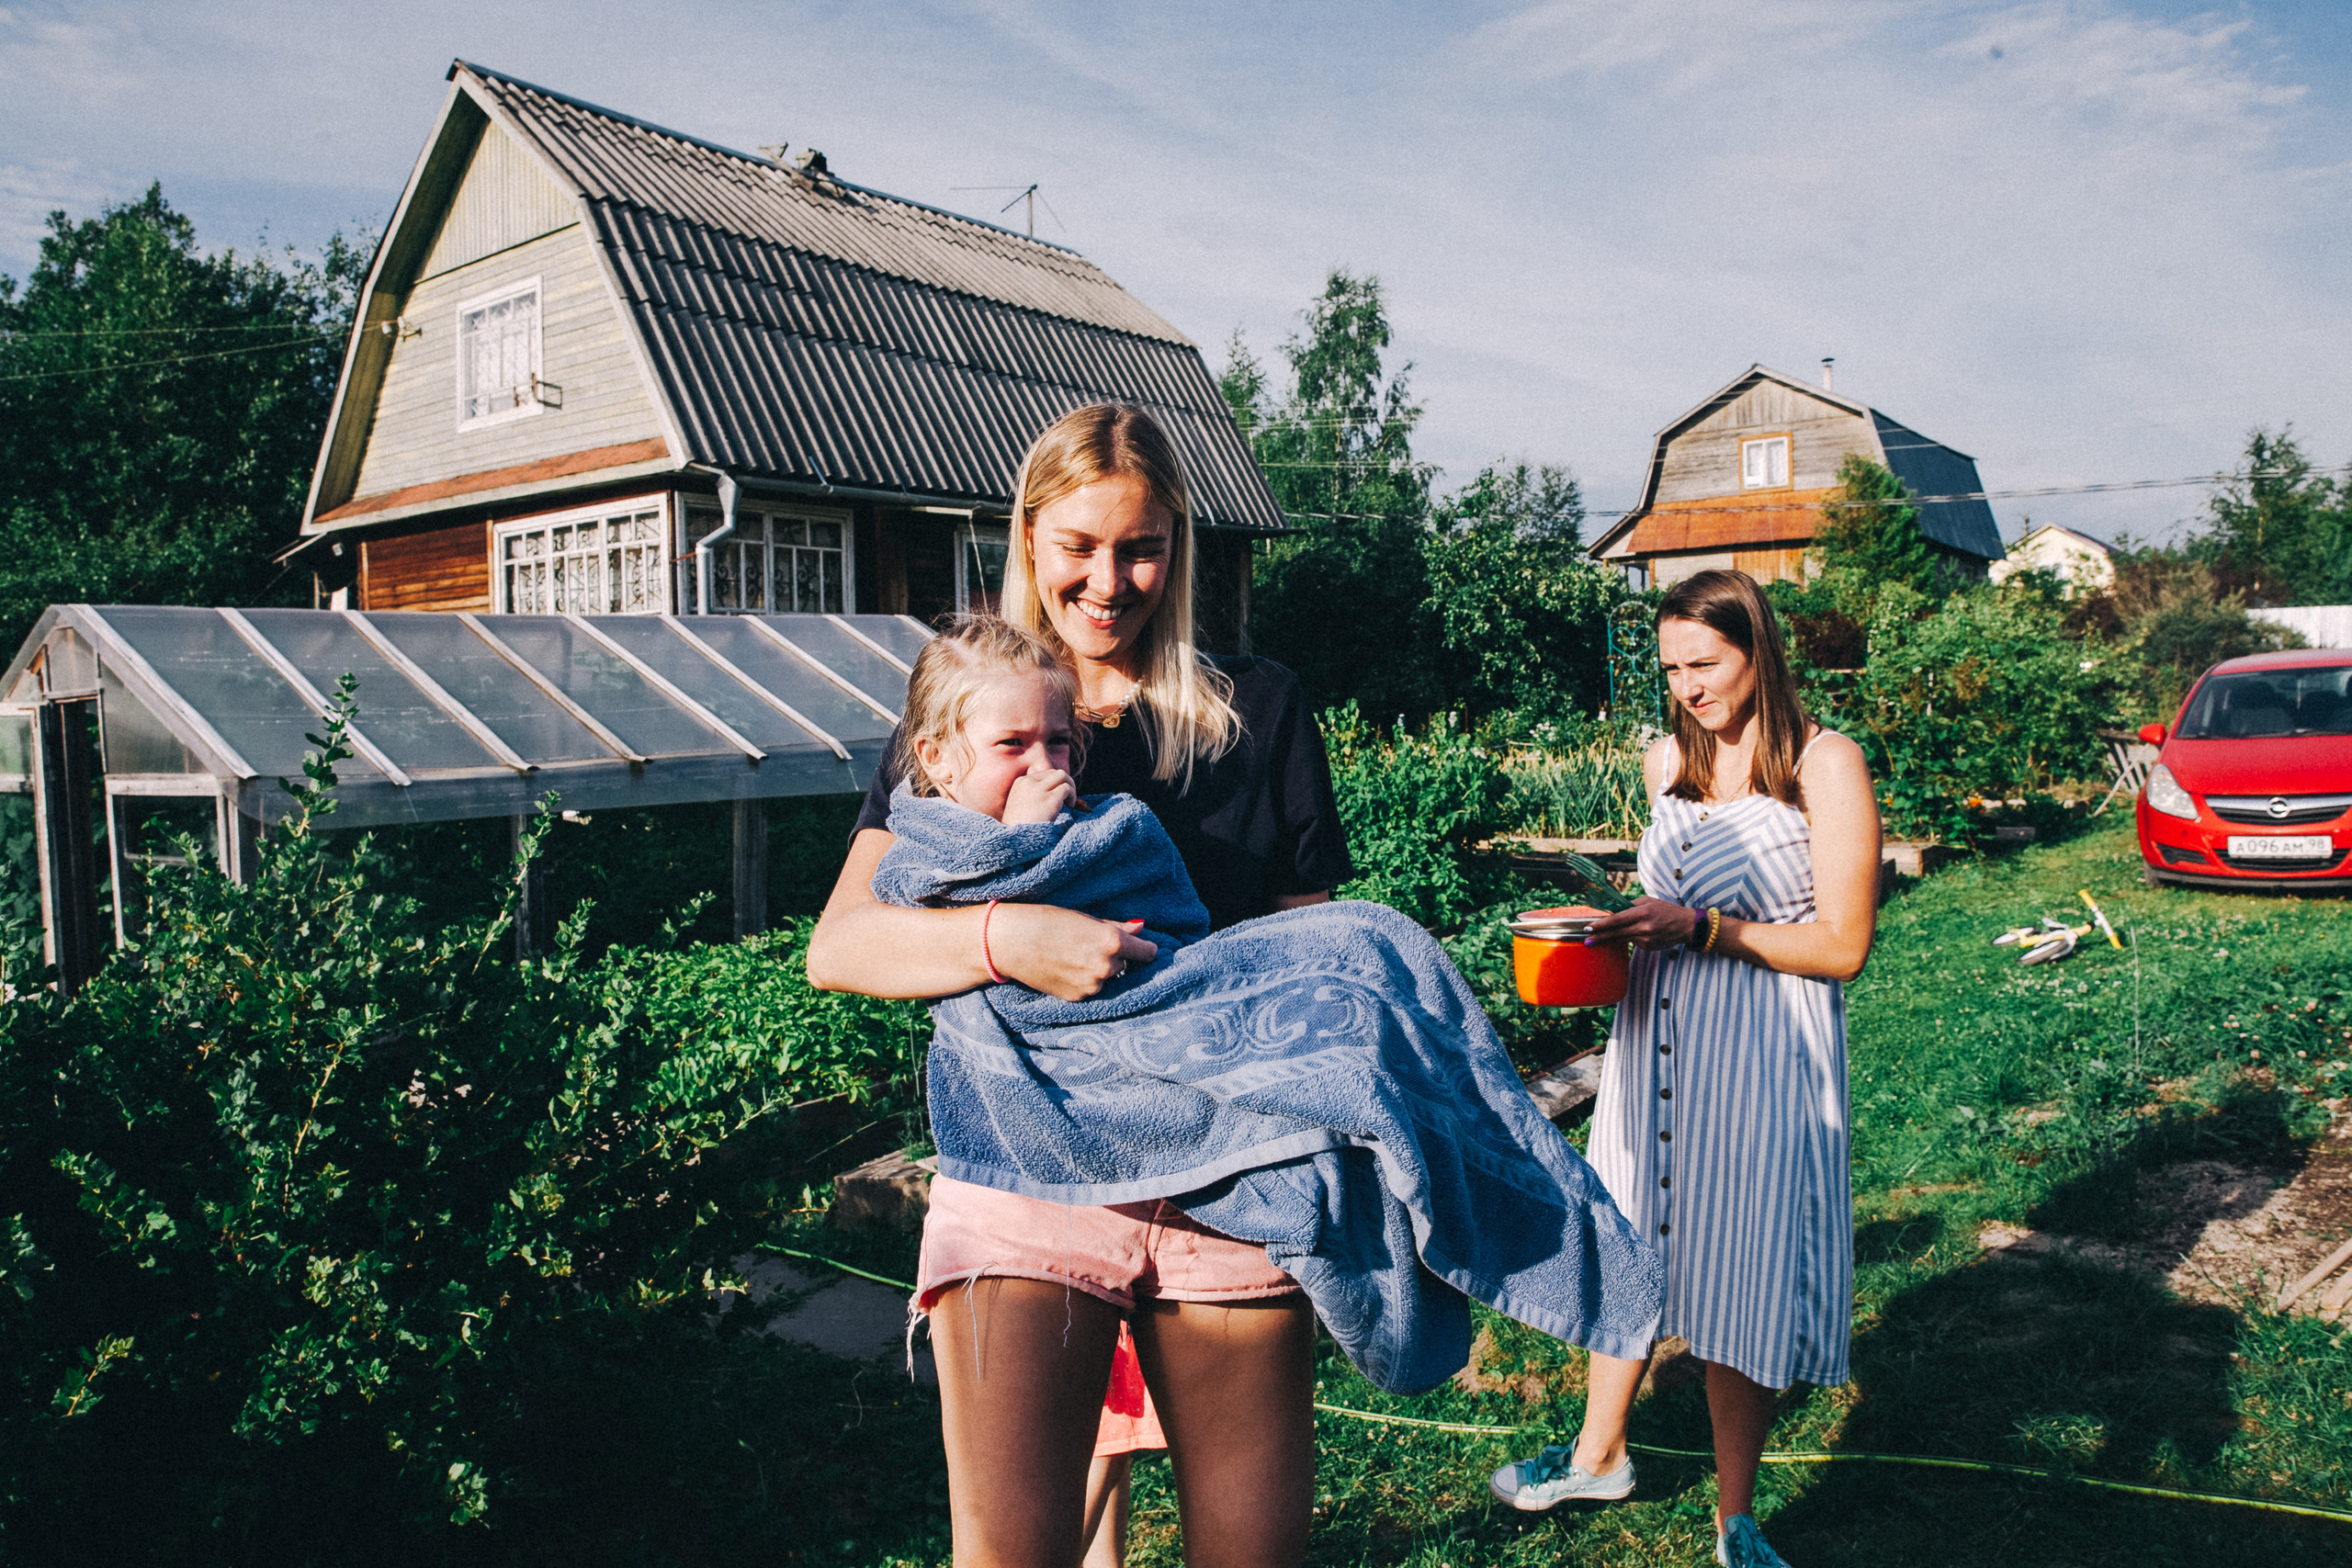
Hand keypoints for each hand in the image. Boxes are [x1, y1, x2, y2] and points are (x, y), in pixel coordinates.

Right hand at [986, 904, 1158, 1000]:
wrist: (1011, 942)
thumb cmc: (1046, 921)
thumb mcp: (1084, 917)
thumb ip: (1116, 926)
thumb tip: (1142, 927)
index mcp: (1112, 942)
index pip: (1147, 953)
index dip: (1145, 948)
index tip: (1140, 946)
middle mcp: (1105, 967)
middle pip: (1125, 965)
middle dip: (1114, 957)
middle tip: (1089, 945)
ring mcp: (1091, 986)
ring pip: (1107, 978)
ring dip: (1099, 970)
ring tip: (1073, 956)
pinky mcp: (1077, 998)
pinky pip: (1091, 989)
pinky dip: (1084, 981)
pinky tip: (1066, 968)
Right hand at [1002, 765, 1076, 824]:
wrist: (1016, 841)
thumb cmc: (1019, 828)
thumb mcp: (1021, 805)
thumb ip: (1033, 794)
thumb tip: (1055, 790)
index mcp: (1021, 783)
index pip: (1045, 774)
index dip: (1055, 784)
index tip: (1058, 797)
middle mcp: (1029, 782)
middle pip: (1055, 772)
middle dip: (1065, 783)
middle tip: (1067, 800)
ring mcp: (1039, 790)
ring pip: (1063, 776)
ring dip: (1071, 787)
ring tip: (1070, 802)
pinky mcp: (1049, 799)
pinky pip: (1067, 788)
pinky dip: (1073, 796)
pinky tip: (1070, 807)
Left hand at [1584, 897, 1701, 951]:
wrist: (1686, 925)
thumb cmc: (1665, 909)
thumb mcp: (1648, 901)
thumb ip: (1629, 906)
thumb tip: (1611, 911)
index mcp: (1643, 912)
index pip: (1617, 919)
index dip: (1602, 924)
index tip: (1589, 927)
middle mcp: (1644, 927)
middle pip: (1616, 933)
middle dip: (1599, 937)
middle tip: (1586, 940)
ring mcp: (1646, 939)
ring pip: (1623, 939)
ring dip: (1610, 939)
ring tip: (1595, 941)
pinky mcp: (1648, 946)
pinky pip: (1633, 942)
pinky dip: (1629, 938)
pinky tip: (1635, 934)